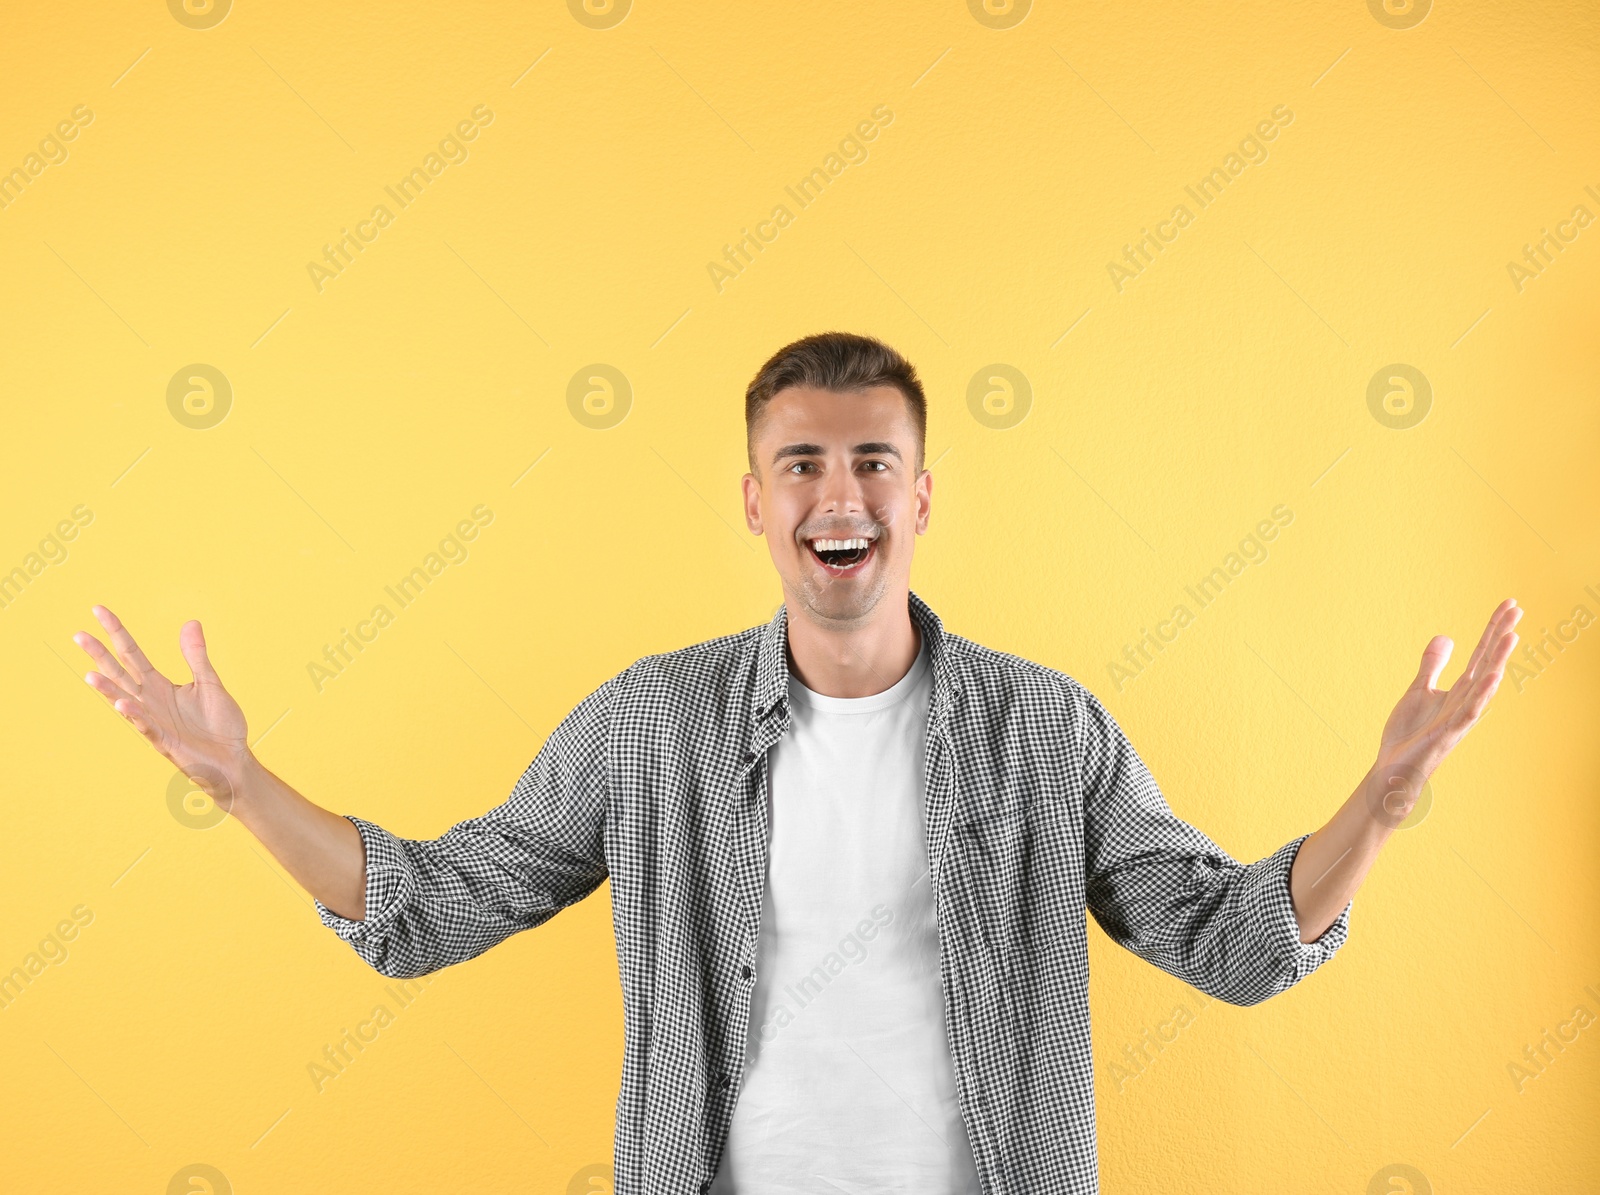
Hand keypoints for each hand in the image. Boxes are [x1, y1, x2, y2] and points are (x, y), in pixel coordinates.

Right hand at [74, 606, 251, 806]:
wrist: (233, 758)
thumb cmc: (220, 724)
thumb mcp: (209, 683)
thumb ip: (196, 656)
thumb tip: (190, 622)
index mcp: (160, 685)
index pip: (132, 653)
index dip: (117, 632)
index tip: (98, 610)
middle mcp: (150, 701)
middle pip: (120, 673)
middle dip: (100, 655)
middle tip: (78, 634)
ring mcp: (154, 721)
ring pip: (125, 701)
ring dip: (108, 689)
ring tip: (90, 674)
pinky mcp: (164, 741)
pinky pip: (146, 727)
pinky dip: (135, 716)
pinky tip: (123, 703)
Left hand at [1369, 598, 1521, 821]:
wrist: (1395, 768)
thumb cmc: (1410, 733)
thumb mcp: (1419, 690)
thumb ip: (1433, 664)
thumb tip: (1446, 636)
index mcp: (1460, 689)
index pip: (1480, 653)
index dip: (1493, 628)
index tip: (1510, 604)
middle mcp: (1466, 700)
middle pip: (1487, 661)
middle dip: (1500, 635)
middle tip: (1516, 607)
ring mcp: (1460, 716)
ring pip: (1484, 683)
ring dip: (1497, 659)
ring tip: (1511, 634)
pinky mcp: (1449, 732)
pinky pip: (1469, 710)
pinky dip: (1482, 693)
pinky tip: (1493, 674)